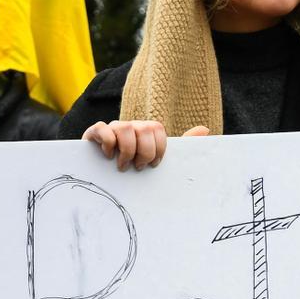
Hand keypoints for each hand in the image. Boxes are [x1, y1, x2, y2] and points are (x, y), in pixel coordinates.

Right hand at [82, 121, 208, 170]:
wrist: (102, 172)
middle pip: (144, 129)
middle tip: (138, 167)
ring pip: (125, 129)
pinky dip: (107, 143)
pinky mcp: (94, 132)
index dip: (158, 149)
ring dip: (126, 152)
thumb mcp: (156, 158)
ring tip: (122, 167)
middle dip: (144, 153)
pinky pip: (102, 129)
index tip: (153, 165)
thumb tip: (205, 129)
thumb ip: (180, 145)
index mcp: (146, 130)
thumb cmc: (133, 165)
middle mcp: (130, 126)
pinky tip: (107, 156)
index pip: (157, 129)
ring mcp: (112, 128)